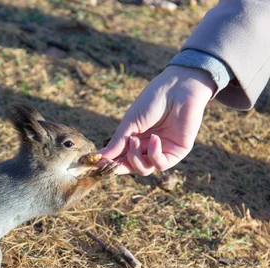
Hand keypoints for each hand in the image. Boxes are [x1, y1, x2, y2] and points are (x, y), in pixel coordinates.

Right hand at [98, 65, 215, 174]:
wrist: (178, 88)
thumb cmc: (153, 100)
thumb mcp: (130, 122)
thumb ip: (117, 142)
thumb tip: (99, 158)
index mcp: (134, 139)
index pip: (120, 158)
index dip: (110, 163)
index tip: (98, 163)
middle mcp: (147, 148)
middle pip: (130, 168)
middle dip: (120, 166)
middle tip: (111, 160)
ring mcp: (162, 151)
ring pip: (144, 170)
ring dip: (135, 158)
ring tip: (134, 140)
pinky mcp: (177, 152)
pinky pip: (161, 165)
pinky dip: (154, 155)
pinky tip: (155, 138)